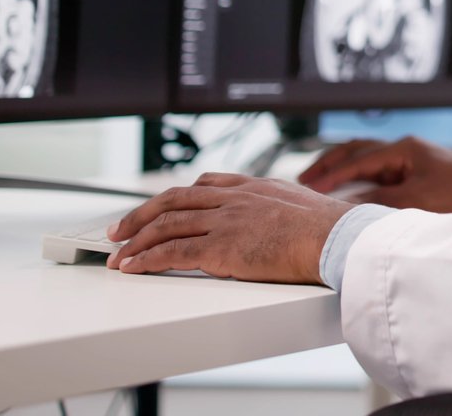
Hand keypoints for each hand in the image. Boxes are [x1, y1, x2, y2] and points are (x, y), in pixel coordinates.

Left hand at [105, 173, 354, 283]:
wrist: (334, 238)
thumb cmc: (329, 228)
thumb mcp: (301, 204)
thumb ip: (281, 207)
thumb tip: (287, 218)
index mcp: (251, 186)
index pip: (203, 184)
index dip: (176, 197)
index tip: (160, 206)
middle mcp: (232, 198)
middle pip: (174, 200)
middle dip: (142, 215)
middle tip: (120, 228)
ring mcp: (224, 221)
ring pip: (167, 225)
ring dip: (136, 241)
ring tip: (117, 255)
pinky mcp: (220, 249)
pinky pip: (173, 253)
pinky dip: (147, 260)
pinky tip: (133, 268)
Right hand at [297, 136, 451, 211]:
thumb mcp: (417, 201)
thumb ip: (378, 201)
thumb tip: (345, 205)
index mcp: (403, 149)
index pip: (356, 160)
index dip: (329, 176)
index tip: (307, 189)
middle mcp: (406, 150)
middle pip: (356, 151)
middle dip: (328, 165)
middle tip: (303, 179)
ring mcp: (413, 160)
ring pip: (367, 160)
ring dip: (343, 170)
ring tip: (321, 183)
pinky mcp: (420, 173)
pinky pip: (381, 172)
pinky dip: (361, 179)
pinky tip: (353, 191)